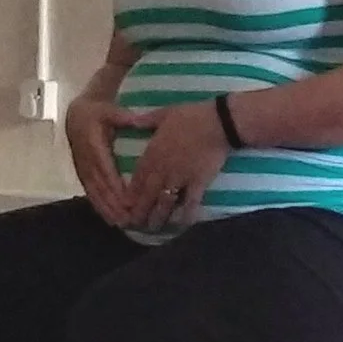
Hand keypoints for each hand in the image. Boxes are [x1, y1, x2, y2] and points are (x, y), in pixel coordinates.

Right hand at [64, 96, 134, 227]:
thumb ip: (123, 117)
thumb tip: (138, 121)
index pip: (105, 168)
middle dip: (113, 204)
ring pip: (94, 193)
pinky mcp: (82, 175)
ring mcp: (83, 170)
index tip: (127, 199)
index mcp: (93, 145)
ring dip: (107, 209)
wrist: (76, 116)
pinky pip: (90, 194)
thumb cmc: (97, 112)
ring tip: (121, 223)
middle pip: (100, 186)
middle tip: (128, 218)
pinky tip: (110, 220)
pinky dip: (99, 208)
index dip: (114, 185)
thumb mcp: (110, 110)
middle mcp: (86, 161)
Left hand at [119, 100, 228, 231]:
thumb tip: (130, 120)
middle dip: (139, 211)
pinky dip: (185, 215)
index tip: (123, 205)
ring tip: (153, 228)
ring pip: (164, 203)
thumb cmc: (191, 115)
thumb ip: (145, 120)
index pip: (137, 178)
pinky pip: (190, 203)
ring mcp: (180, 178)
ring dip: (158, 217)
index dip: (130, 194)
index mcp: (153, 153)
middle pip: (147, 195)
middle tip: (133, 224)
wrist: (218, 122)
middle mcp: (163, 169)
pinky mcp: (198, 183)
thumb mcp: (163, 113)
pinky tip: (182, 224)